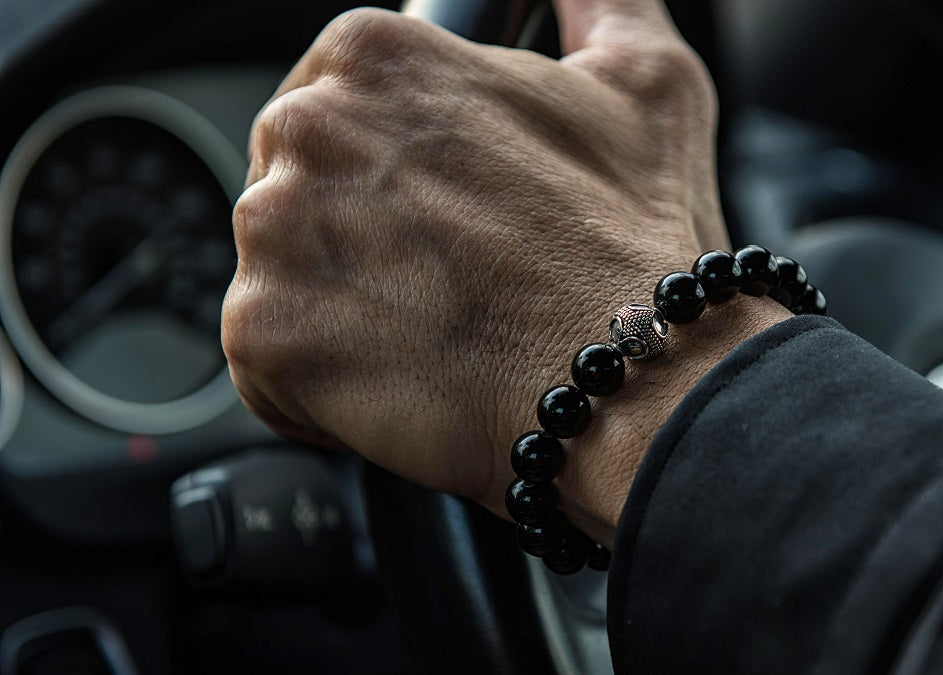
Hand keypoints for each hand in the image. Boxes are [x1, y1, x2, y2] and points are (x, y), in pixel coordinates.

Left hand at [222, 0, 789, 544]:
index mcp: (378, 56)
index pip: (331, 109)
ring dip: (340, 314)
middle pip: (296, 191)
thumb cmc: (637, 240)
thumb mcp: (645, 79)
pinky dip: (316, 390)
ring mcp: (276, 229)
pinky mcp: (264, 330)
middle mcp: (310, 126)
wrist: (631, 375)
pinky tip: (398, 382)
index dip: (384, 177)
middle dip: (356, 242)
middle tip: (445, 283)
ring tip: (432, 334)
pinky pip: (263, 365)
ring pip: (279, 278)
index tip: (430, 216)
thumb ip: (599, 4)